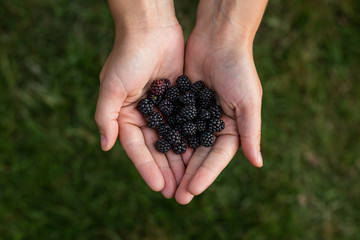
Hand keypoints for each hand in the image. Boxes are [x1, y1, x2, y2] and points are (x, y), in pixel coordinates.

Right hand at [95, 23, 186, 197]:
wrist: (151, 29)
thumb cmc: (128, 56)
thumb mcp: (111, 87)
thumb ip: (106, 116)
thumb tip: (105, 146)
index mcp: (126, 116)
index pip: (137, 149)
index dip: (147, 168)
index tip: (159, 186)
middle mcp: (144, 116)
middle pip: (156, 149)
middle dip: (166, 170)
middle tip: (177, 193)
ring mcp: (163, 110)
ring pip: (173, 141)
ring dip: (180, 160)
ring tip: (190, 182)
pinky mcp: (180, 100)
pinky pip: (186, 125)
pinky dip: (192, 140)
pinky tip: (199, 156)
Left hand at [175, 33, 262, 203]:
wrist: (218, 39)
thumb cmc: (238, 69)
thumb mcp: (248, 102)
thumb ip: (250, 132)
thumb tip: (257, 164)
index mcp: (231, 128)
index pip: (217, 158)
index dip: (205, 175)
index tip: (191, 191)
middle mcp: (213, 125)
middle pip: (198, 156)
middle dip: (188, 176)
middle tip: (176, 197)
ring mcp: (196, 116)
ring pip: (183, 144)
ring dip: (174, 164)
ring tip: (164, 184)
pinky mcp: (181, 104)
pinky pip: (172, 126)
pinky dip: (165, 140)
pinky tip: (155, 156)